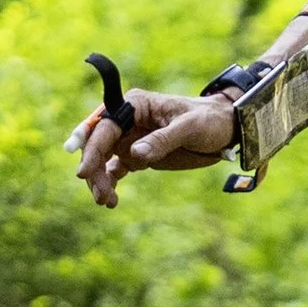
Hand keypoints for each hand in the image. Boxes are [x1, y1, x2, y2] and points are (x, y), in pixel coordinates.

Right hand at [70, 88, 237, 207]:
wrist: (224, 129)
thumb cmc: (209, 120)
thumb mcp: (191, 128)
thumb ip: (163, 140)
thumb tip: (134, 154)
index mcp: (136, 105)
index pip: (104, 125)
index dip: (90, 147)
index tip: (83, 171)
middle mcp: (128, 120)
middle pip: (98, 144)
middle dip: (93, 169)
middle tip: (100, 195)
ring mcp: (130, 138)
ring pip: (102, 159)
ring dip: (99, 180)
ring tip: (106, 201)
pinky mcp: (137, 154)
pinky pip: (114, 169)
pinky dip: (109, 183)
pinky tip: (111, 201)